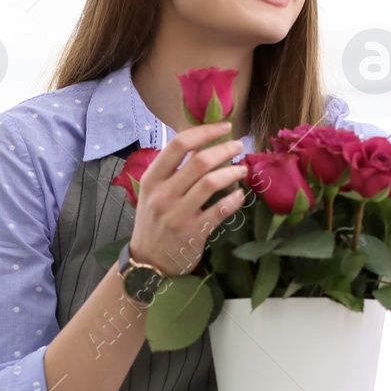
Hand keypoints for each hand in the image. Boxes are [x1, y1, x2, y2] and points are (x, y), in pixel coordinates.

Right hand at [128, 121, 249, 275]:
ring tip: (242, 170)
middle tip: (239, 147)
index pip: (178, 145)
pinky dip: (234, 199)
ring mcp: (177, 215)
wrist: (148, 263)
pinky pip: (220, 210)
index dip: (204, 131)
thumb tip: (203, 143)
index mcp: (151, 179)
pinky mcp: (193, 233)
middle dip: (225, 149)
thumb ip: (173, 170)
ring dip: (232, 172)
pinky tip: (240, 195)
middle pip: (199, 161)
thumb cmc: (154, 222)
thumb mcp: (154, 192)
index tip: (224, 127)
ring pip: (212, 183)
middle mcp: (163, 195)